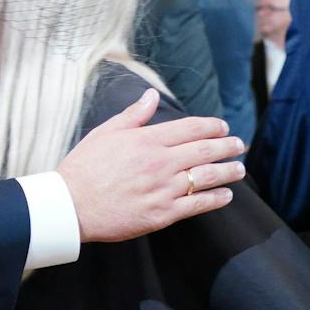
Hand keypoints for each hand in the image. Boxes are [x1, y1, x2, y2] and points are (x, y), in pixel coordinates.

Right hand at [58, 89, 244, 241]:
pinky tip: (225, 195)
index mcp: (147, 140)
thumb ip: (133, 115)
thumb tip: (151, 95)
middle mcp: (160, 162)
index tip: (222, 127)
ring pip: (207, 176)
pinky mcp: (163, 213)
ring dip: (228, 171)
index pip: (190, 128)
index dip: (212, 126)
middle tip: (239, 145)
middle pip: (205, 150)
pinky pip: (198, 204)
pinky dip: (216, 198)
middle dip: (227, 146)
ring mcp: (164, 189)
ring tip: (239, 169)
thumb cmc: (83, 168)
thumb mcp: (105, 133)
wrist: (70, 206)